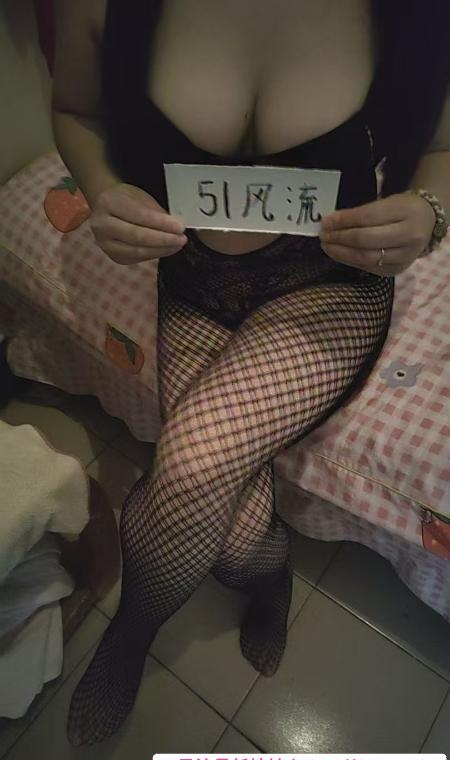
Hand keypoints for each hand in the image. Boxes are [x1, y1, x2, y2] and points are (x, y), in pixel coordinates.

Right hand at [90, 183, 187, 264]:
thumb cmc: (125, 200)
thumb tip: (175, 225)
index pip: (139, 215)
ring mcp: (105, 243)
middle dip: (163, 239)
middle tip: (181, 239)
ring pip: (137, 251)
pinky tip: (167, 249)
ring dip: (161, 249)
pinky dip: (155, 254)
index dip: (161, 223)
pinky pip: (138, 258)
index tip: (179, 227)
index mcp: (108, 203)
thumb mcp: (139, 196)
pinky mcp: (114, 256)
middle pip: (137, 236)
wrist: (106, 209)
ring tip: (177, 244)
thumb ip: (155, 211)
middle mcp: (102, 225)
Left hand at [319, 192, 435, 275]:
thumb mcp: (386, 202)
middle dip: (340, 238)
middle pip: (366, 240)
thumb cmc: (402, 210)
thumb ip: (361, 213)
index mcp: (406, 212)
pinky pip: (368, 267)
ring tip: (327, 246)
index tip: (325, 221)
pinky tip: (339, 254)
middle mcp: (408, 236)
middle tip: (323, 235)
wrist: (428, 223)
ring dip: (341, 253)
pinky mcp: (396, 270)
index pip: (367, 217)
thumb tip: (330, 222)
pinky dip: (350, 261)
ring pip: (365, 258)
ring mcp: (404, 256)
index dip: (343, 221)